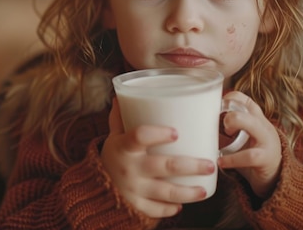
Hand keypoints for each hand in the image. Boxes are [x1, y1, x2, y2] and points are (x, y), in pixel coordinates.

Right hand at [100, 98, 215, 217]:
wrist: (93, 187)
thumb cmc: (112, 157)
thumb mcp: (114, 136)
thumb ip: (121, 118)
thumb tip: (123, 93)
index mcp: (124, 146)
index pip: (139, 136)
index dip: (157, 134)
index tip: (176, 132)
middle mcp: (130, 168)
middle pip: (165, 166)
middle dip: (191, 166)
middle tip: (210, 163)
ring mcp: (134, 189)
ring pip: (166, 192)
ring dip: (188, 192)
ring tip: (203, 190)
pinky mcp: (136, 205)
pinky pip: (156, 209)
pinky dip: (170, 208)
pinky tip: (181, 204)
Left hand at [217, 91, 281, 198]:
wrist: (274, 180)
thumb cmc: (251, 156)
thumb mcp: (240, 140)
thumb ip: (224, 132)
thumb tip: (194, 127)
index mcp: (256, 119)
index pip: (245, 100)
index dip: (229, 99)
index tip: (215, 108)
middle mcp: (263, 126)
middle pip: (248, 108)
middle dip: (230, 113)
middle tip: (221, 126)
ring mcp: (267, 141)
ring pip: (253, 125)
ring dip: (233, 126)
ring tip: (221, 140)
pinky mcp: (266, 159)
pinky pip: (249, 156)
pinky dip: (232, 159)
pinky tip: (221, 162)